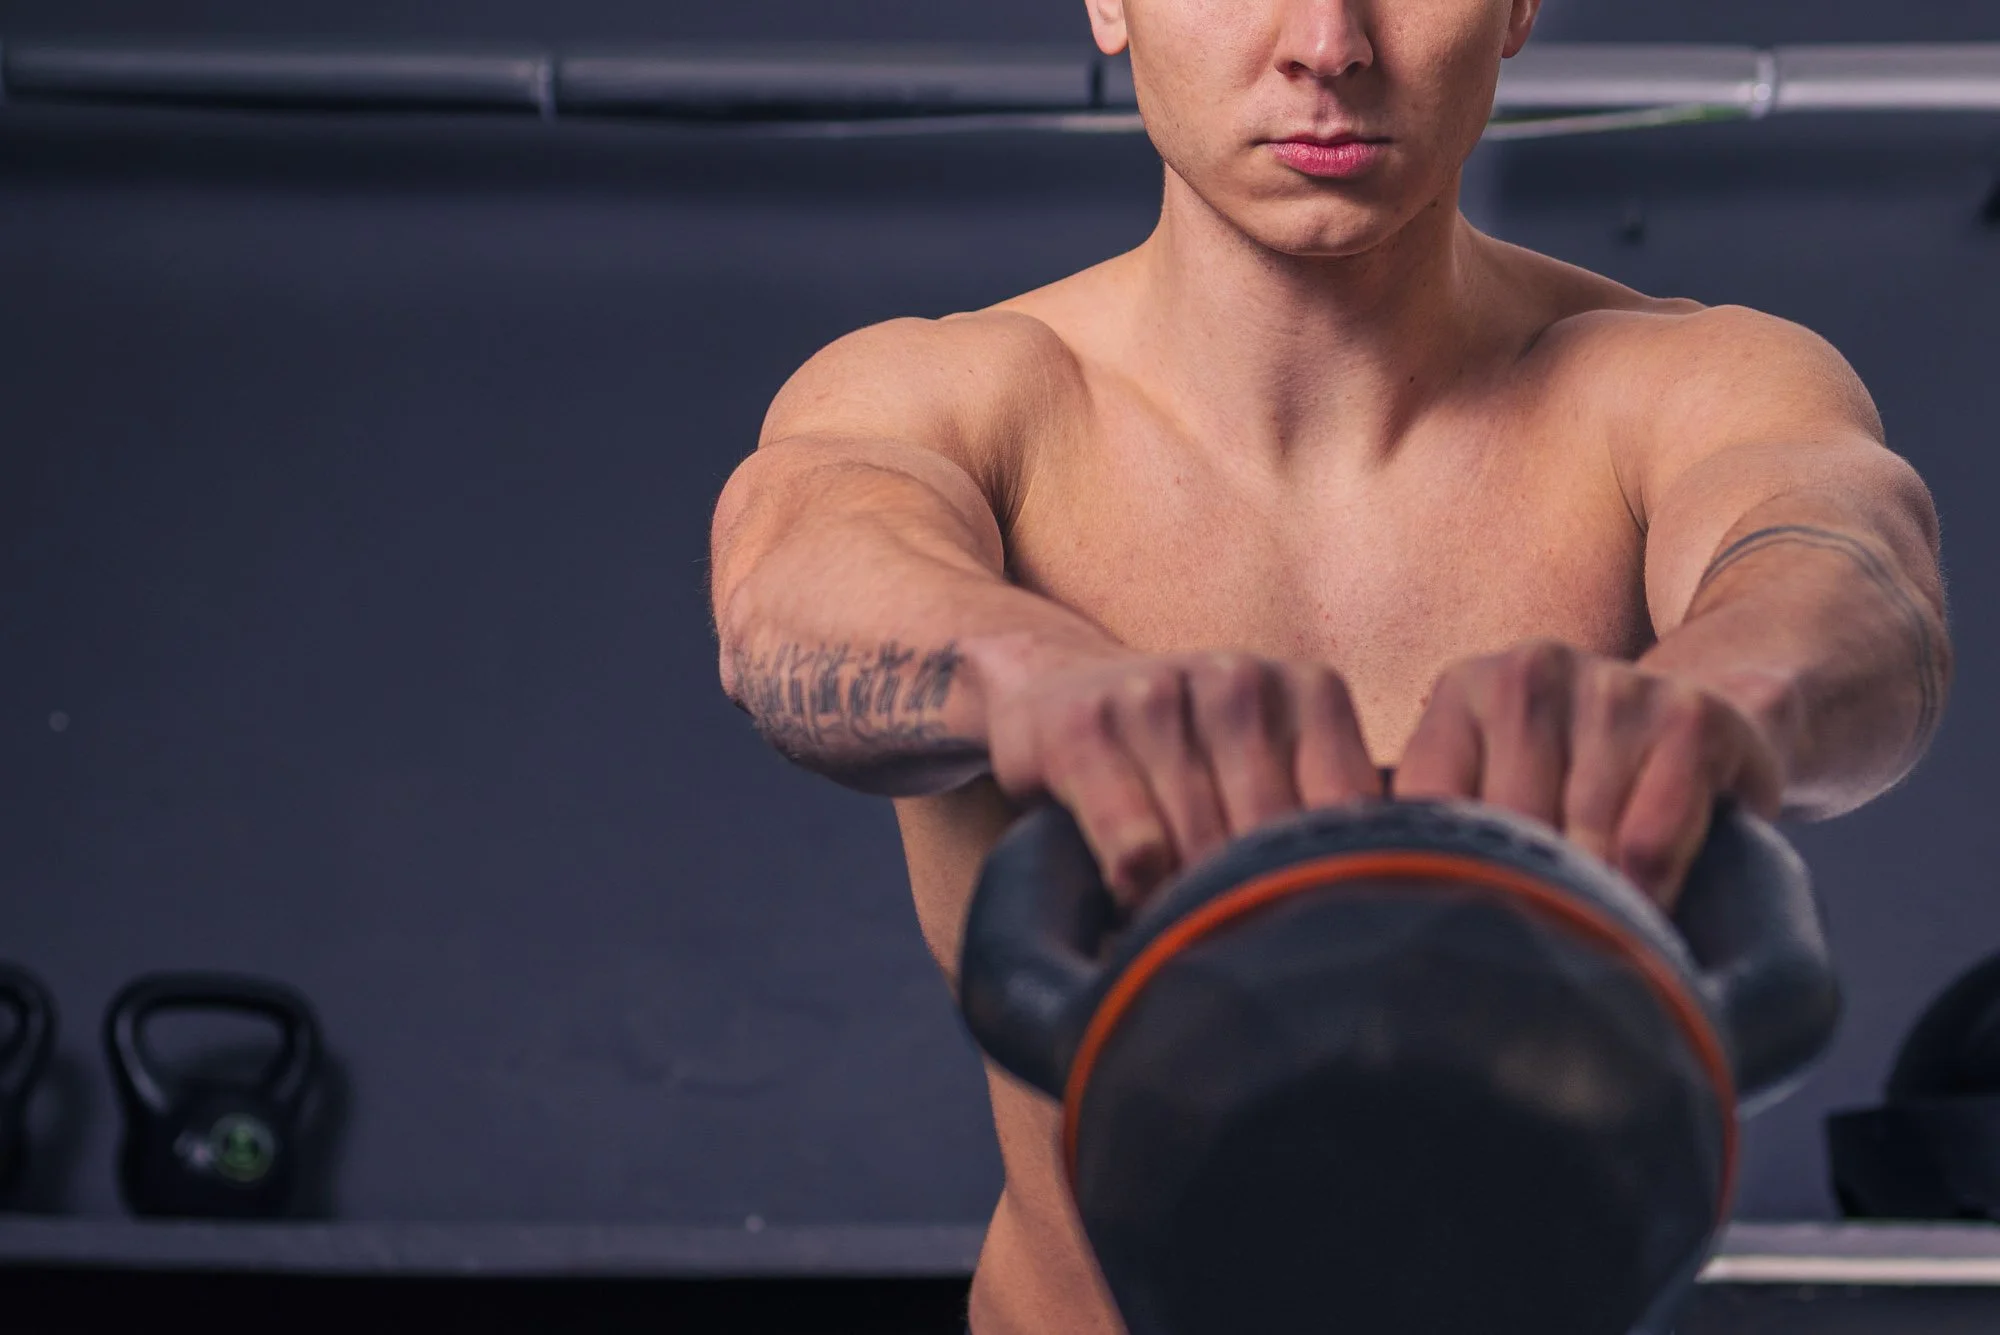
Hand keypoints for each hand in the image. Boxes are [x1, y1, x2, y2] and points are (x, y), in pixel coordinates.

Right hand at [983, 650, 1380, 907]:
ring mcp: (1160, 696)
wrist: (1052, 683)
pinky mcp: (1086, 727)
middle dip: (1258, 907)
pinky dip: (1138, 892)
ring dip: (1193, 909)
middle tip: (1244, 952)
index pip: (1347, 818)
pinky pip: (1136, 845)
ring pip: (1204, 849)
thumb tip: (1386, 918)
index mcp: (1309, 691)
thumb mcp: (1268, 761)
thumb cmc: (1181, 754)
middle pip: (1274, 842)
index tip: (1315, 935)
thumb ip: (1326, 816)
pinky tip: (1132, 898)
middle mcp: (1241, 681)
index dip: (1330, 889)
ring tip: (1186, 932)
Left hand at [1395, 640, 1784, 907]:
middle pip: (1501, 828)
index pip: (1425, 804)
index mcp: (1463, 693)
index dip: (1436, 882)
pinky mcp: (1692, 717)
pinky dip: (1646, 892)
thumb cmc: (1574, 793)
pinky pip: (1649, 840)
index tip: (1443, 939)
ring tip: (1584, 944)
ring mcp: (1612, 688)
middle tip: (1523, 963)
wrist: (1701, 732)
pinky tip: (1644, 911)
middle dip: (1516, 901)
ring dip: (1585, 906)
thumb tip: (1378, 919)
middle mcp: (1530, 674)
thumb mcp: (1494, 797)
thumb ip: (1439, 838)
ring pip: (1578, 839)